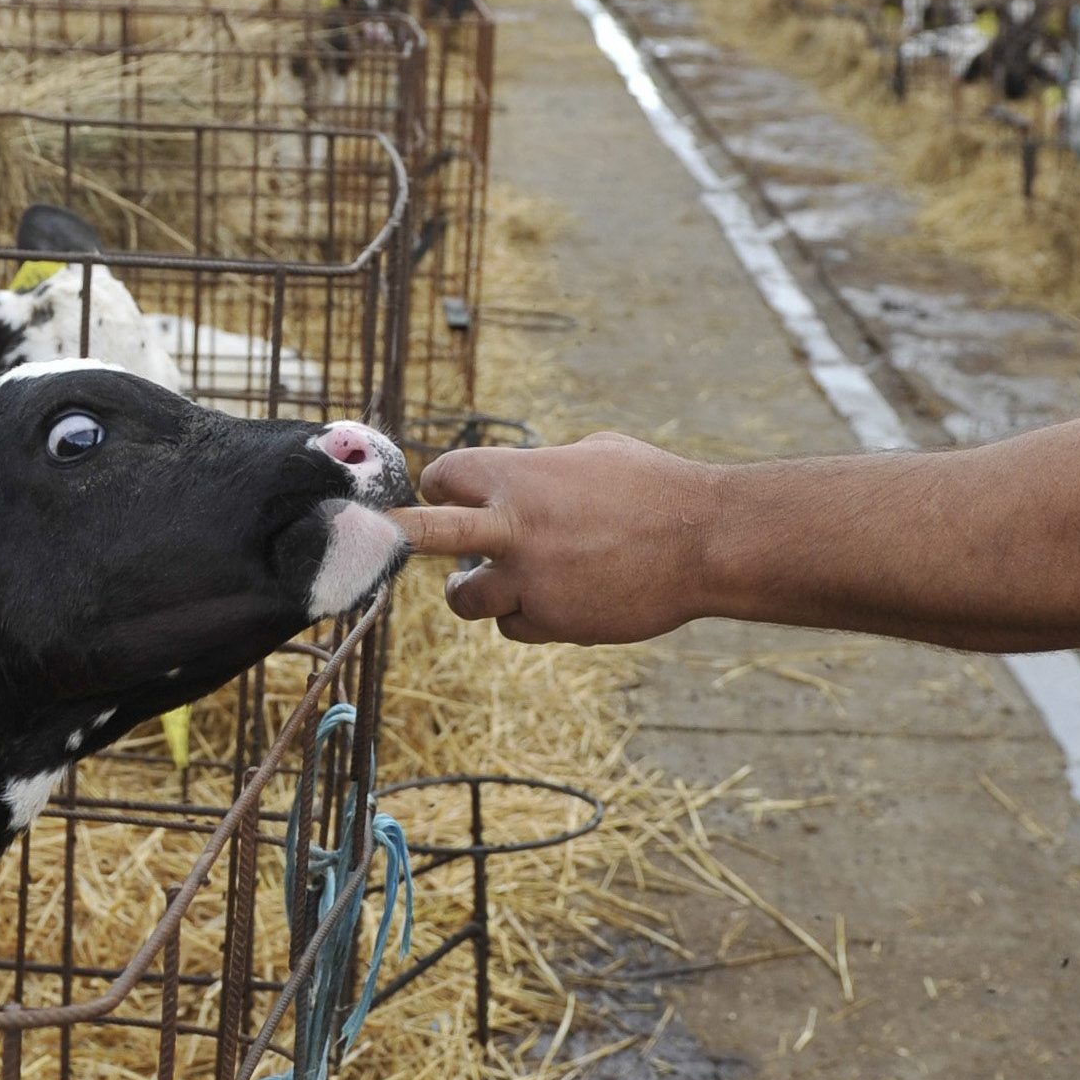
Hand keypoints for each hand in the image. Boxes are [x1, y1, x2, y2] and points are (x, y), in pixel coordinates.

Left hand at [391, 434, 721, 644]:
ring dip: (475, 590)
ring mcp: (530, 580)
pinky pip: (514, 626)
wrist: (706, 541)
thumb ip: (540, 469)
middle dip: (395, 536)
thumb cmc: (654, 487)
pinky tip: (559, 597)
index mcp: (517, 476)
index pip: (444, 480)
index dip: (448, 488)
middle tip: (373, 540)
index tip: (456, 495)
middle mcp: (512, 528)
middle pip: (426, 535)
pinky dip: (526, 615)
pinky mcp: (554, 622)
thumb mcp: (592, 453)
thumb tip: (519, 478)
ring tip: (499, 579)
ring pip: (464, 598)